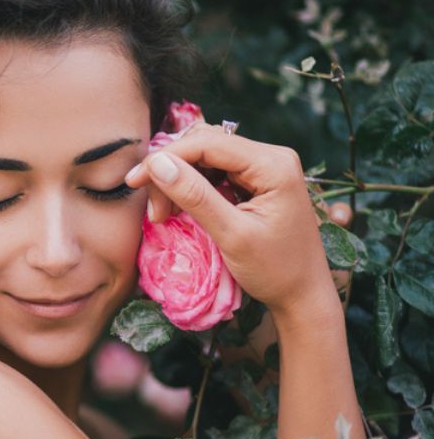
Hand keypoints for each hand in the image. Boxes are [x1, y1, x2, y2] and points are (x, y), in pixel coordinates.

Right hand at [124, 123, 340, 319]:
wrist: (304, 296)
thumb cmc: (275, 270)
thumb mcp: (232, 235)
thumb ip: (194, 196)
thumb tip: (157, 164)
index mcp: (272, 164)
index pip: (207, 143)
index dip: (165, 158)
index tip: (133, 181)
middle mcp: (271, 157)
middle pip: (205, 145)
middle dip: (172, 171)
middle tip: (156, 212)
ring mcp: (265, 168)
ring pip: (206, 157)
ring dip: (179, 181)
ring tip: (165, 214)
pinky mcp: (257, 182)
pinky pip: (215, 172)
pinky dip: (192, 189)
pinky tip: (182, 210)